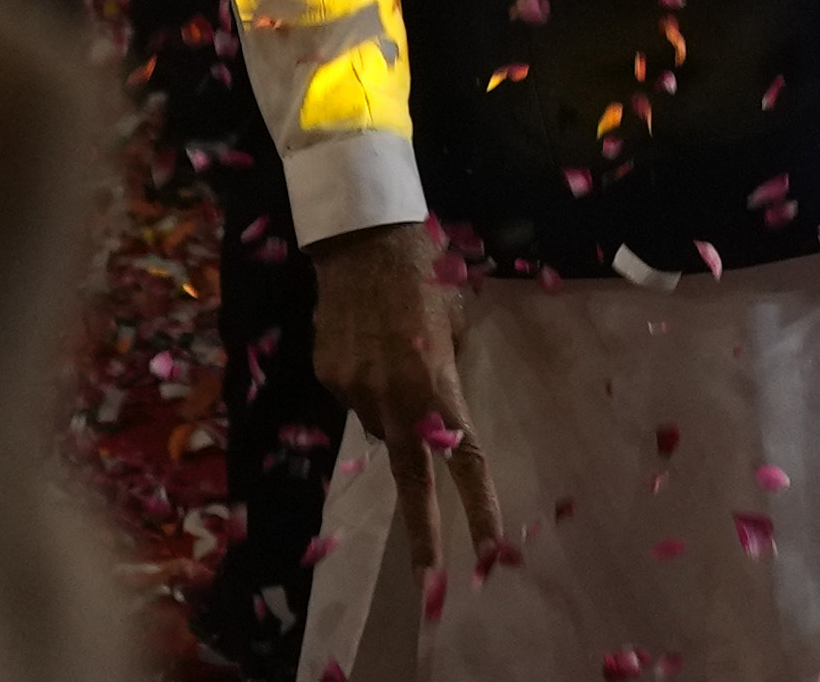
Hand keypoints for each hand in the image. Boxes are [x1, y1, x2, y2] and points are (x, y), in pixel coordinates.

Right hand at [312, 222, 504, 567]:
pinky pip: (354, 397)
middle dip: (424, 531)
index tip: (491, 548)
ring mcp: (356, 391)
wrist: (364, 240)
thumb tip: (435, 410)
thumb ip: (448, 375)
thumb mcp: (456, 325)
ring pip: (380, 425)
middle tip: (427, 579)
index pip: (466, 459)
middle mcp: (396, 398)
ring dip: (392, 409)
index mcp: (438, 386)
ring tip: (393, 351)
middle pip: (412, 479)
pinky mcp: (329, 378)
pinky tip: (366, 342)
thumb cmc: (427, 274)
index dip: (479, 506)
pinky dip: (365, 383)